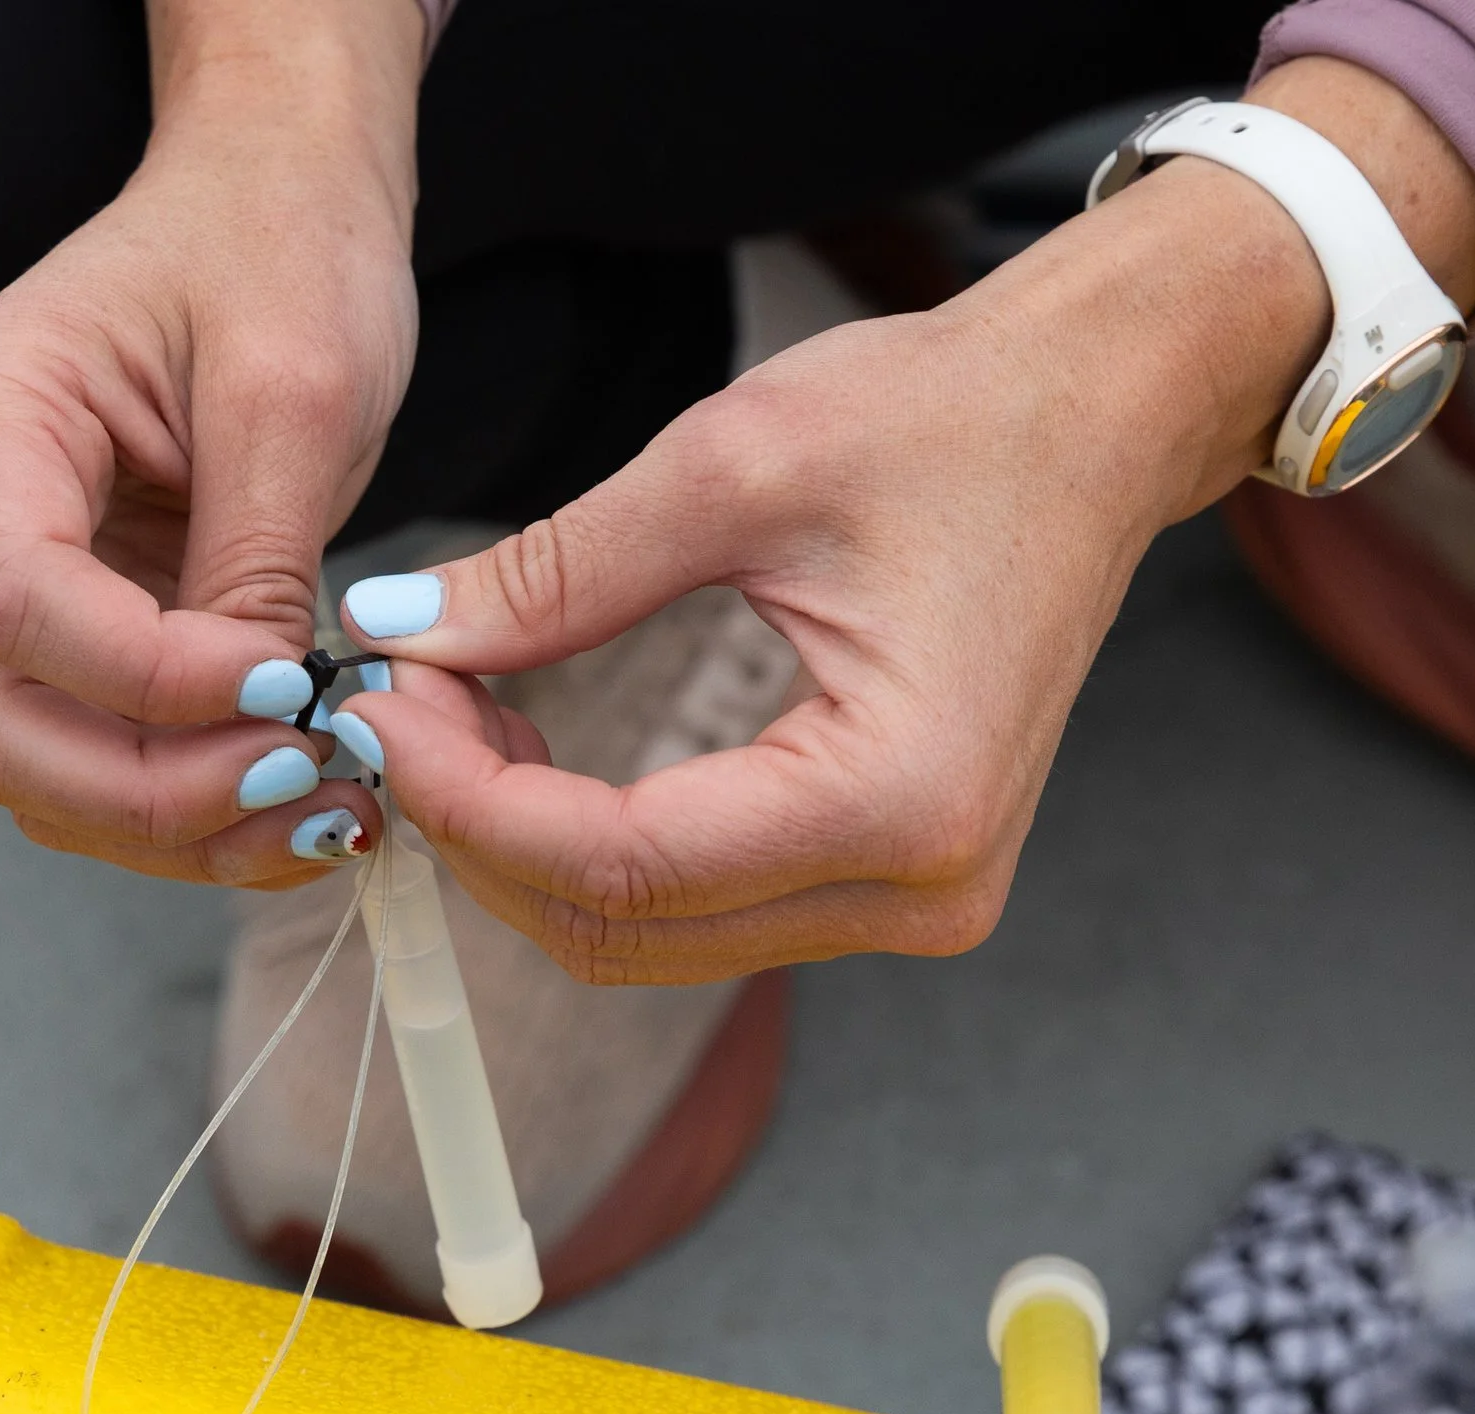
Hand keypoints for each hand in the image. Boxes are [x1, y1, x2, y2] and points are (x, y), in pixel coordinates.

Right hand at [0, 2, 423, 887]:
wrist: (266, 200)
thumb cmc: (276, 249)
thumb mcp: (297, 390)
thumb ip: (257, 562)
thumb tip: (256, 718)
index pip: (16, 605)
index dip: (151, 683)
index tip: (293, 692)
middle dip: (152, 793)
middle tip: (306, 791)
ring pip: (30, 769)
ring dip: (172, 826)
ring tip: (321, 817)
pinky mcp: (50, 631)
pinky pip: (86, 758)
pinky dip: (184, 807)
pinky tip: (290, 805)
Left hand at [331, 57, 1474, 980]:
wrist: (1098, 417)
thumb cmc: (952, 419)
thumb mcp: (730, 468)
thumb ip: (552, 577)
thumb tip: (397, 633)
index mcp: (897, 798)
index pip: (617, 865)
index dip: (467, 802)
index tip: (376, 710)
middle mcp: (919, 888)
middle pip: (621, 929)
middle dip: (479, 830)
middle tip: (397, 705)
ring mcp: (915, 899)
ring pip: (648, 936)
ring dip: (524, 844)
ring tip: (449, 713)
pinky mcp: (893, 877)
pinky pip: (699, 905)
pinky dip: (592, 846)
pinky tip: (530, 749)